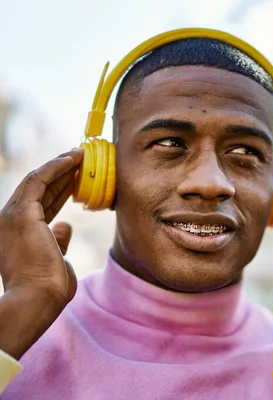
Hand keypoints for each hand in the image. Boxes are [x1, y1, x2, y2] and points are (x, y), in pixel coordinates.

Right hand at [0, 149, 81, 358]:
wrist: (36, 300)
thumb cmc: (48, 288)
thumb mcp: (55, 259)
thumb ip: (58, 240)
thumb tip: (66, 225)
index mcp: (18, 234)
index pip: (41, 204)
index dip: (59, 189)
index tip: (77, 177)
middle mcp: (9, 221)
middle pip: (38, 189)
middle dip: (60, 172)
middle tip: (80, 158)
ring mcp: (12, 216)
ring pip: (37, 180)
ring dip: (59, 164)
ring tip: (79, 153)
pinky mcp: (21, 213)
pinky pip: (39, 179)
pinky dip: (56, 166)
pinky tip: (72, 158)